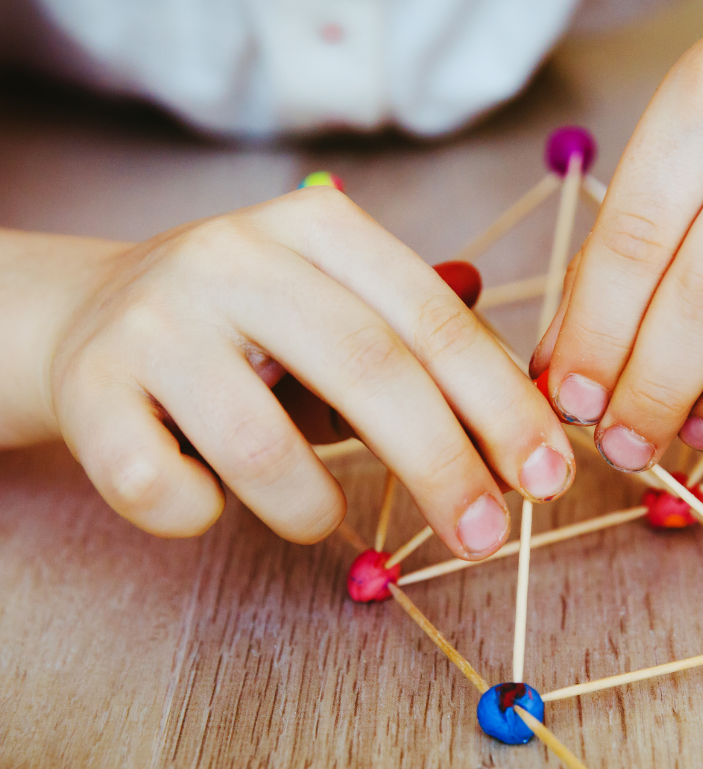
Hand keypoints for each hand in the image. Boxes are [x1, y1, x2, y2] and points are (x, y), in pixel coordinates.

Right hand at [42, 188, 573, 552]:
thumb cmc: (247, 332)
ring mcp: (153, 320)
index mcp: (317, 229)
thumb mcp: (341, 309)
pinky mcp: (87, 390)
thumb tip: (538, 408)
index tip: (549, 475)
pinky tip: (210, 498)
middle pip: (368, 370)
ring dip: (313, 508)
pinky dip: (202, 515)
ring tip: (318, 517)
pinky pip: (165, 489)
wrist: (86, 318)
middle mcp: (234, 257)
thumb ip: (430, 346)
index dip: (501, 404)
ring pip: (264, 447)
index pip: (432, 319)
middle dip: (445, 468)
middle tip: (487, 539)